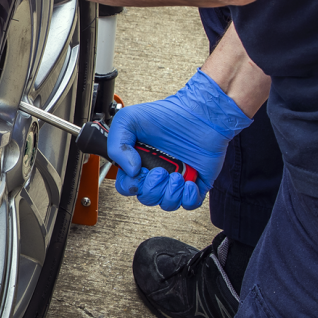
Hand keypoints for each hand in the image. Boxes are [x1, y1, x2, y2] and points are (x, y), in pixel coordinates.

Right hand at [108, 70, 253, 210]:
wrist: (200, 113)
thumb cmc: (167, 113)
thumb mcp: (128, 119)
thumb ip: (117, 145)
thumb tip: (130, 170)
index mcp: (138, 160)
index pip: (127, 186)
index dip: (131, 185)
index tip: (139, 171)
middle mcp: (156, 171)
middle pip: (146, 197)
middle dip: (152, 188)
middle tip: (160, 171)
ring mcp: (175, 179)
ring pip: (166, 203)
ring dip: (170, 192)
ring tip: (176, 175)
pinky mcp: (196, 182)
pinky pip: (189, 203)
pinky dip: (188, 197)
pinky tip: (189, 181)